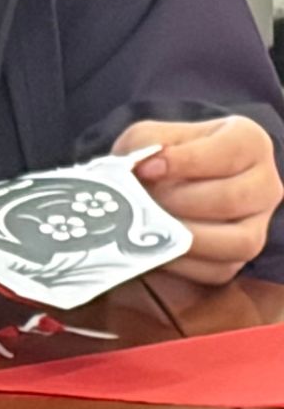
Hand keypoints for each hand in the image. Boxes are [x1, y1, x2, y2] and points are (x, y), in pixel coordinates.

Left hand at [118, 116, 283, 285]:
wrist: (160, 189)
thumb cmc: (160, 159)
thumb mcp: (149, 138)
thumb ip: (144, 145)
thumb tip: (143, 167)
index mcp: (248, 141)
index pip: (228, 152)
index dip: (184, 161)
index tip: (146, 169)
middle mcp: (265, 184)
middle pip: (231, 199)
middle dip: (178, 203)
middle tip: (143, 201)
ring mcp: (258, 224)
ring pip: (237, 242)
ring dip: (186, 236)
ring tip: (150, 225)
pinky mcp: (239, 257)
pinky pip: (219, 269)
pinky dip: (183, 262)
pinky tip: (155, 247)